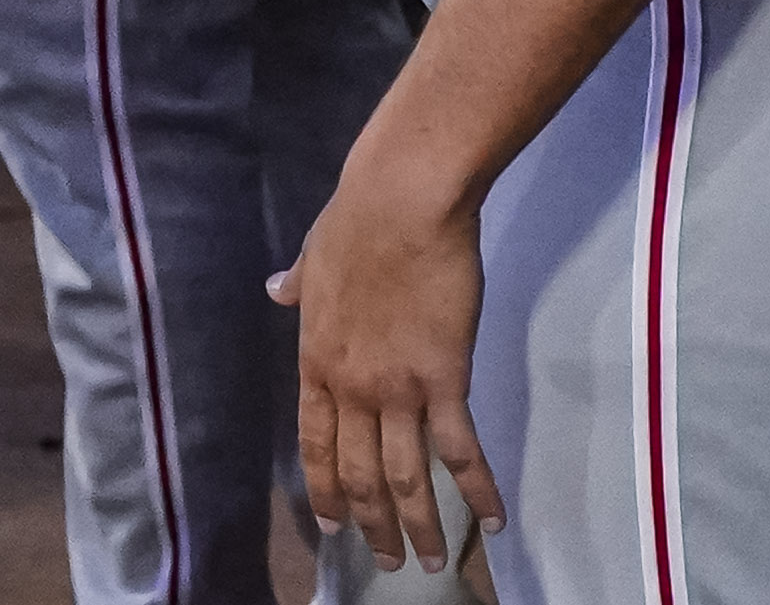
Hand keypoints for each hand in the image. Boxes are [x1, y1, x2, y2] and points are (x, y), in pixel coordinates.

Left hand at [276, 167, 503, 574]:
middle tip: (389, 561)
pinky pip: (461, 450)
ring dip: (420, 526)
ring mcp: (397, 389)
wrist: (399, 205)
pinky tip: (492, 522)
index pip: (315, 444)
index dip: (325, 489)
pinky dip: (478, 491)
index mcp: (316, 362)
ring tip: (432, 562)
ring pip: (406, 477)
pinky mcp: (445, 381)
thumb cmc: (355, 223)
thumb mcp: (312, 257)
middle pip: (360, 475)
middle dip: (374, 526)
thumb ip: (296, 285)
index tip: (333, 526)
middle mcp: (352, 388)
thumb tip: (277, 289)